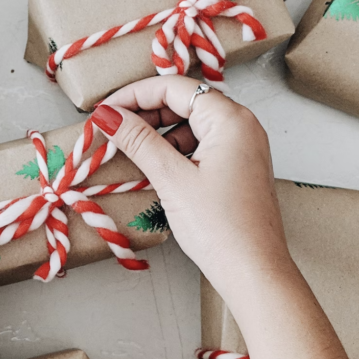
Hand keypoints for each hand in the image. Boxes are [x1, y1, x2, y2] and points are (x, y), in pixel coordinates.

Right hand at [92, 76, 291, 296]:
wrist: (254, 272)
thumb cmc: (221, 228)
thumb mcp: (172, 179)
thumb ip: (138, 141)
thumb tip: (108, 115)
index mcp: (230, 119)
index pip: (174, 87)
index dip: (134, 95)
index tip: (104, 110)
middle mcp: (242, 125)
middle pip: (184, 101)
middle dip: (145, 113)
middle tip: (111, 130)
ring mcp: (242, 147)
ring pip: (191, 124)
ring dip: (158, 133)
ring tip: (128, 151)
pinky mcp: (238, 167)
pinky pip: (201, 145)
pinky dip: (175, 150)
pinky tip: (154, 167)